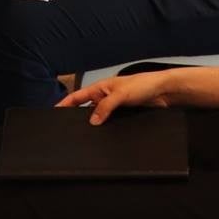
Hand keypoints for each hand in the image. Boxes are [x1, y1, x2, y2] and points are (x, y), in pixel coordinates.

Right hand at [57, 69, 182, 123]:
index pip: (78, 96)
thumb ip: (105, 107)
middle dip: (78, 116)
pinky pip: (112, 122)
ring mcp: (115, 106)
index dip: (65, 103)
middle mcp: (105, 97)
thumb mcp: (120, 95)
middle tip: (69, 127)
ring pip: (100, 117)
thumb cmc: (143, 84)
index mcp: (100, 88)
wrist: (164, 91)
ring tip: (87, 134)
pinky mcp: (124, 114)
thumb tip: (92, 121)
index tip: (54, 110)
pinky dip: (108, 127)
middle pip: (87, 108)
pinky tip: (106, 134)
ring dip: (96, 123)